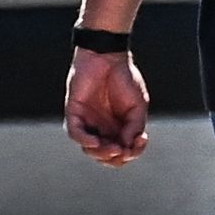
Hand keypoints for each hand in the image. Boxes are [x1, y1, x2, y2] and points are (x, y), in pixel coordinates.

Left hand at [64, 47, 149, 164]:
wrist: (108, 56)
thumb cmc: (124, 78)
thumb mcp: (138, 106)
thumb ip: (135, 127)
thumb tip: (128, 146)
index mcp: (117, 128)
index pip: (122, 152)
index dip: (132, 153)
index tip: (140, 142)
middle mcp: (101, 128)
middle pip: (105, 156)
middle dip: (115, 158)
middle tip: (123, 150)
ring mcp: (87, 121)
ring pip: (89, 149)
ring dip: (102, 153)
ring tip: (114, 147)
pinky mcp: (74, 112)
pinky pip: (75, 133)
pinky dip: (85, 140)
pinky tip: (96, 141)